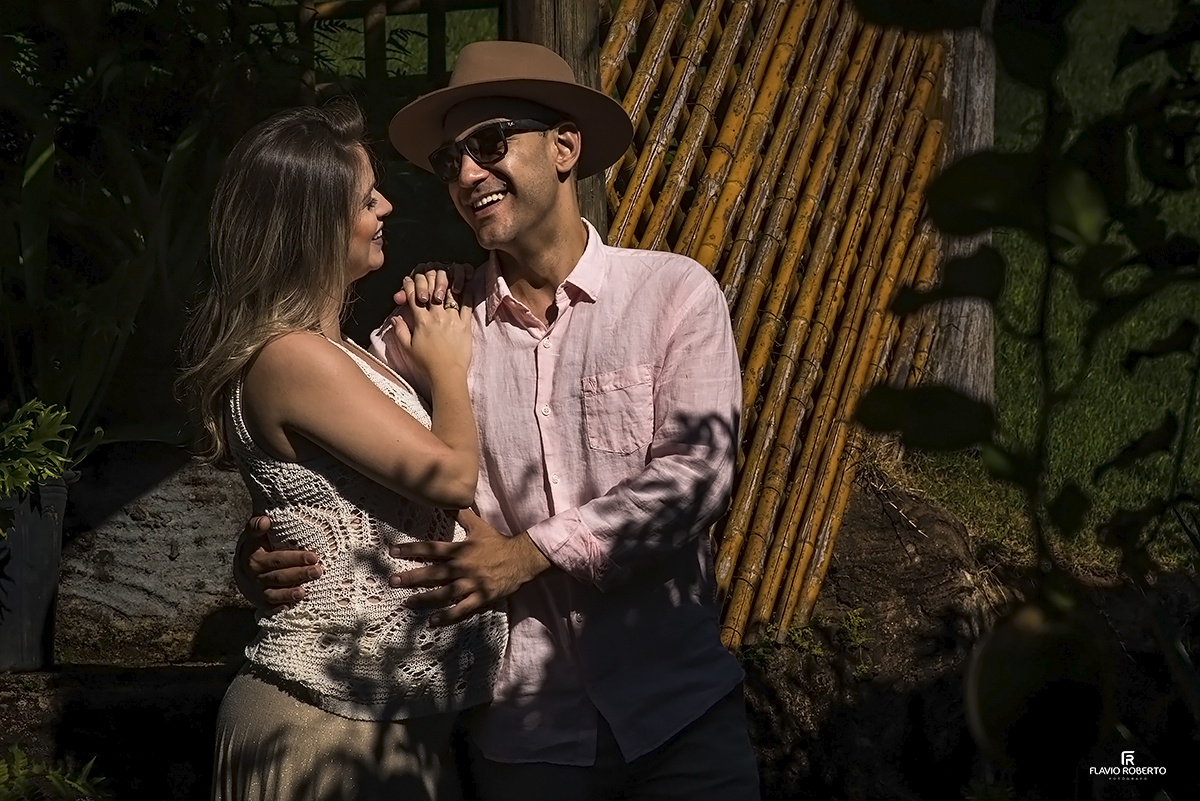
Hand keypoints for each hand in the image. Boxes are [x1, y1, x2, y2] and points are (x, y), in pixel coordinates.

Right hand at [234, 514, 323, 609]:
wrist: (241, 571)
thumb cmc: (253, 548)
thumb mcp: (252, 535)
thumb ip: (256, 526)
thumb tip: (265, 520)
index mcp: (253, 558)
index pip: (277, 559)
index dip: (295, 558)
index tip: (314, 556)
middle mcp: (255, 576)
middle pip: (279, 576)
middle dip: (300, 574)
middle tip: (318, 571)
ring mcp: (258, 591)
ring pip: (275, 594)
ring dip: (290, 594)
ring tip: (305, 592)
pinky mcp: (262, 603)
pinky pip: (270, 608)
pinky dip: (279, 609)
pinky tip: (290, 608)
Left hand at [389, 508, 550, 625]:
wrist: (522, 558)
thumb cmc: (498, 542)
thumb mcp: (479, 526)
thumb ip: (462, 514)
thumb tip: (449, 500)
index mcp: (460, 550)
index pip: (431, 548)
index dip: (412, 549)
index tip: (393, 551)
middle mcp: (462, 566)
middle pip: (433, 572)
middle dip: (412, 576)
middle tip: (392, 581)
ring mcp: (472, 583)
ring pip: (444, 592)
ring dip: (425, 598)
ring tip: (408, 602)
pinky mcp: (481, 596)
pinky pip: (462, 608)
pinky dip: (447, 615)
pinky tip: (433, 621)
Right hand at [393, 269, 473, 377]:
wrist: (447, 373)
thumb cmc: (426, 363)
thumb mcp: (407, 348)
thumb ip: (400, 331)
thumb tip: (395, 318)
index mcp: (421, 321)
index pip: (413, 297)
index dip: (409, 286)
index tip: (408, 281)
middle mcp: (437, 316)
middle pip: (432, 290)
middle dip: (428, 280)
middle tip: (428, 275)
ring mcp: (453, 319)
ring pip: (450, 294)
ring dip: (447, 283)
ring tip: (447, 276)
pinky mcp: (465, 324)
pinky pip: (467, 305)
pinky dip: (466, 294)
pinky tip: (466, 286)